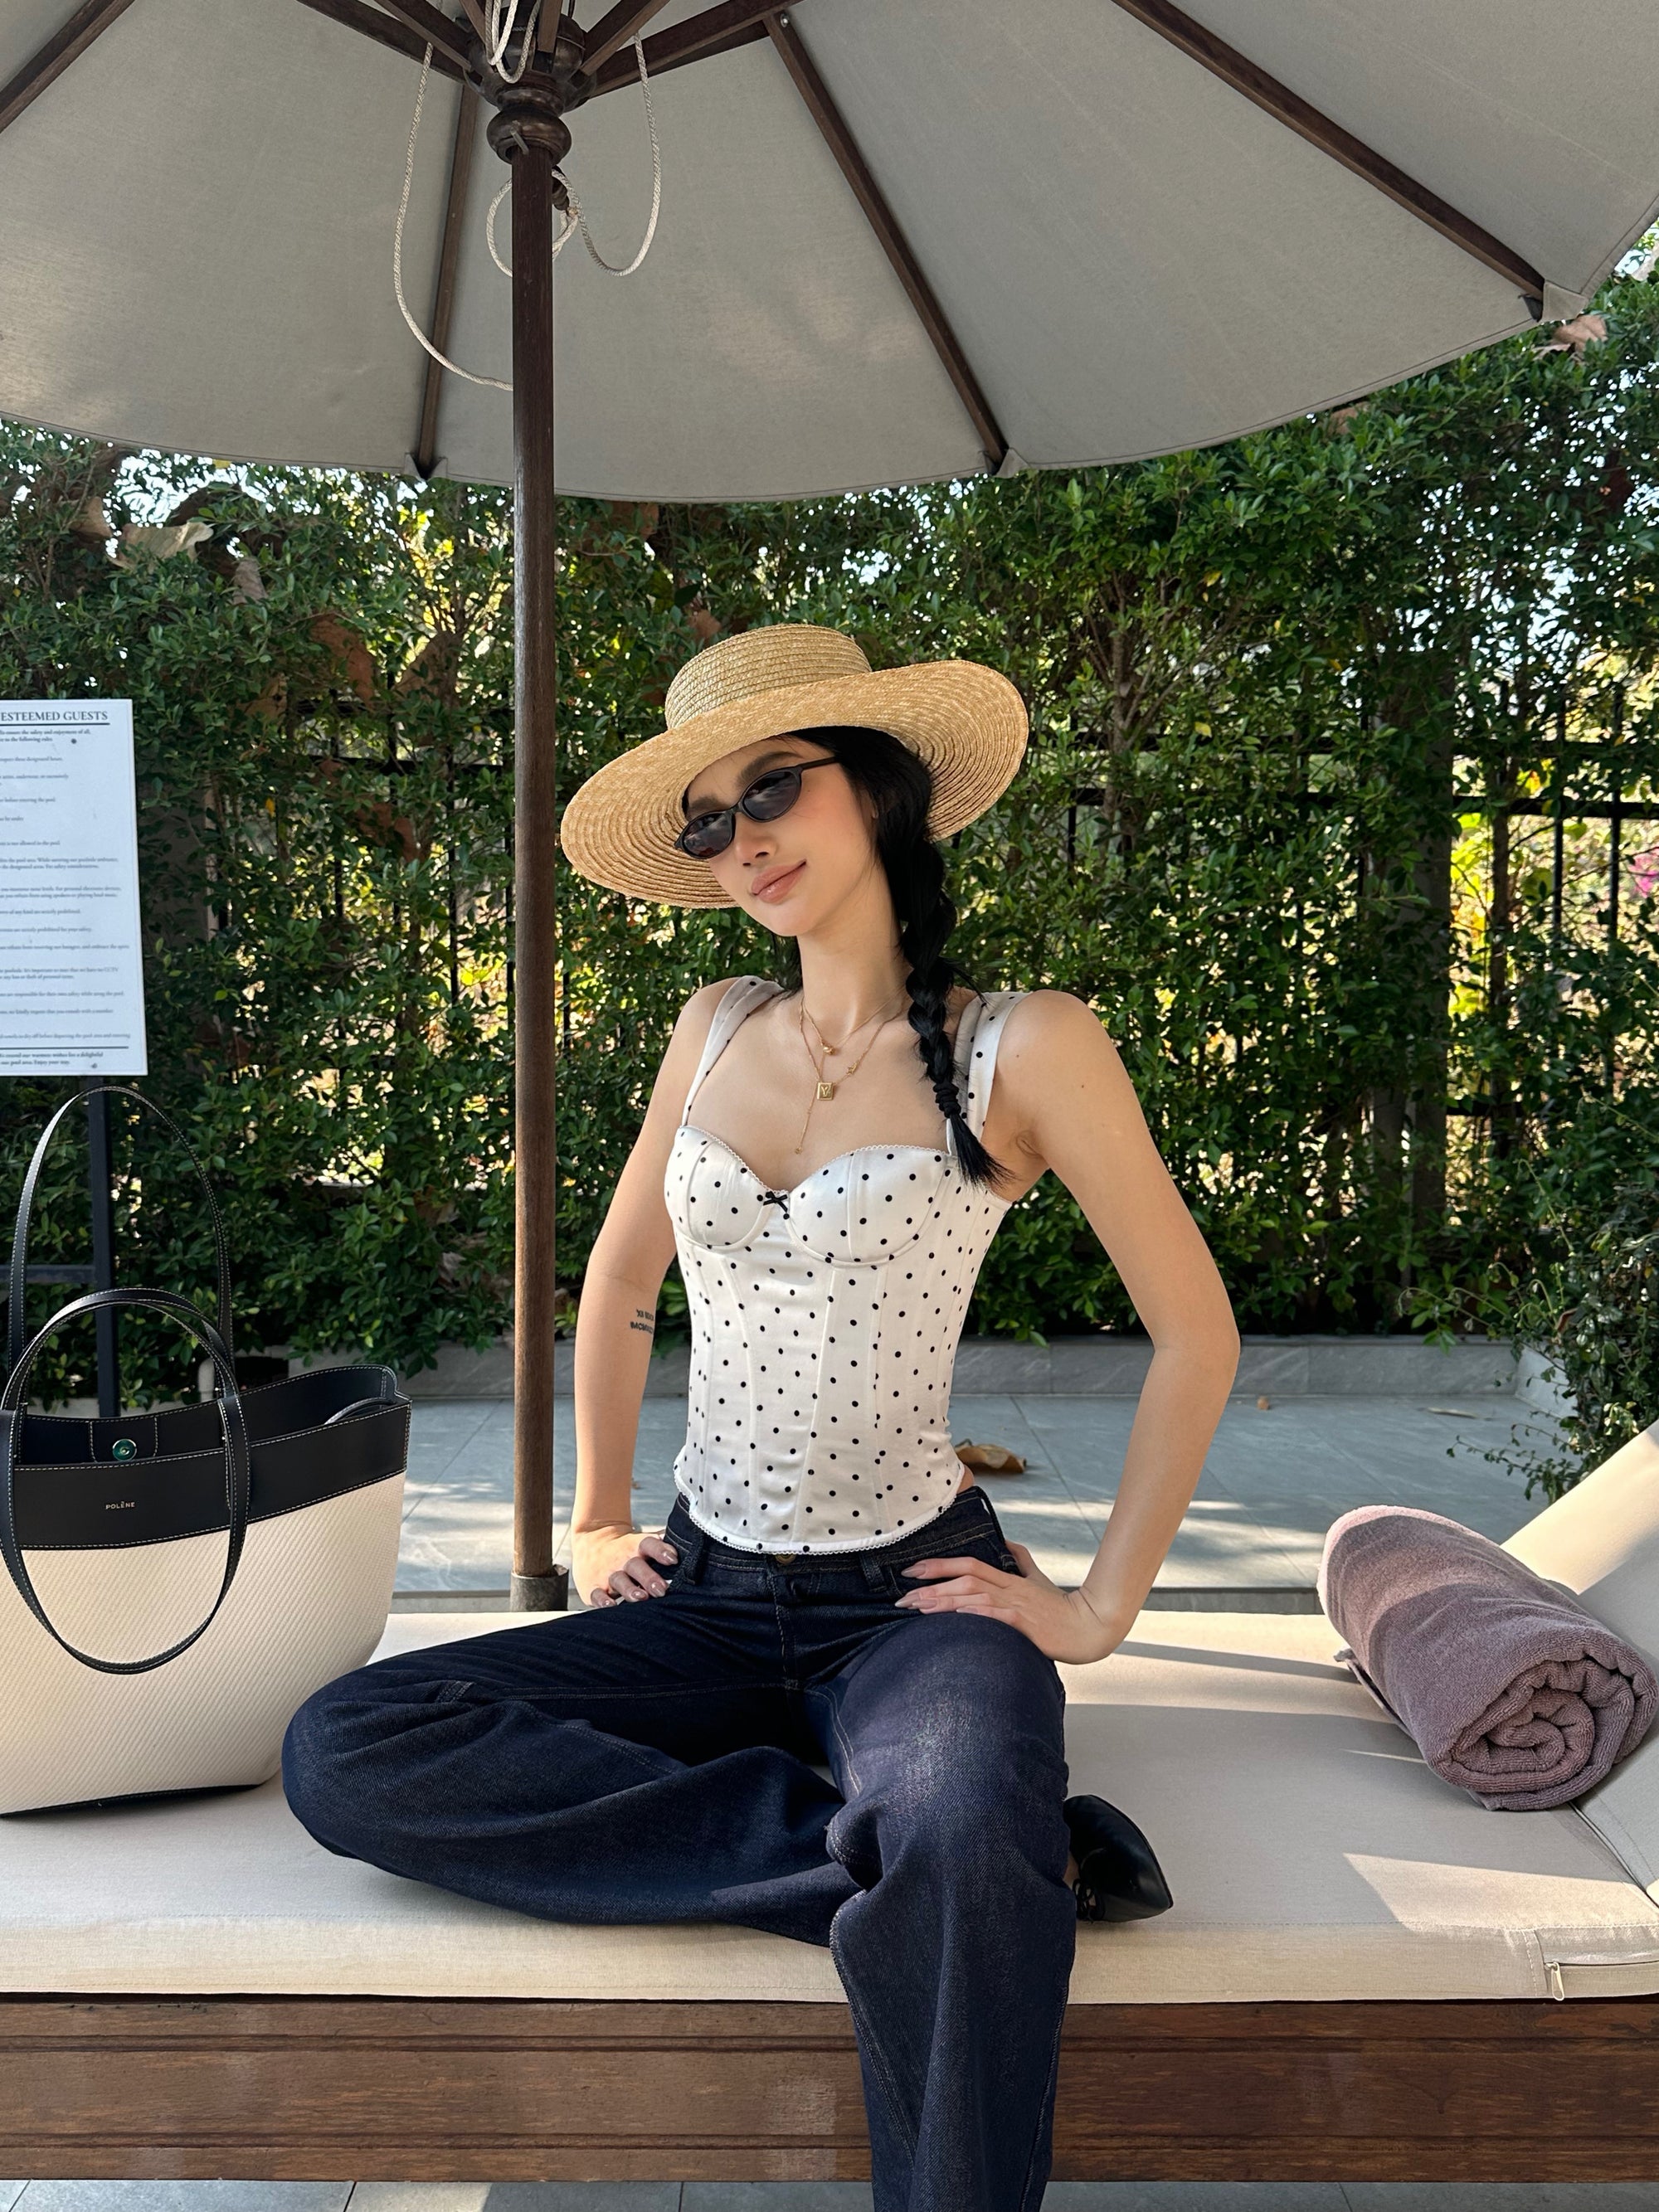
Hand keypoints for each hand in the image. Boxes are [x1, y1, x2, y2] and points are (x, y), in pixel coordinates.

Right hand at [573, 1524, 678, 1607]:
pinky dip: (602, 1600)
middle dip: (649, 1578)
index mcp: (636, 1547)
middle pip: (636, 1565)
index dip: (661, 1550)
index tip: (674, 1559)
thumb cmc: (627, 1550)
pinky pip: (596, 1594)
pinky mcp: (593, 1587)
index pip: (649, 1544)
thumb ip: (663, 1548)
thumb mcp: (641, 1544)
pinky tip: (610, 1607)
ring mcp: (607, 1573)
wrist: (591, 1543)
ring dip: (629, 1589)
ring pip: (618, 1580)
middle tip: (662, 1590)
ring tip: (641, 1598)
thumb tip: (694, 1547)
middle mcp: (623, 1559)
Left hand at [894, 1541, 1127, 1663]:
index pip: (969, 1564)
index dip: (938, 1565)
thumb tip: (1004, 1541)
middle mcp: (1009, 1589)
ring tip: (918, 1608)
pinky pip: (996, 1616)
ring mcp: (1017, 1606)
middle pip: (964, 1579)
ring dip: (944, 1601)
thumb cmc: (1061, 1607)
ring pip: (974, 1596)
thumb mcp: (1038, 1578)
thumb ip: (1019, 1559)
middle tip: (903, 1598)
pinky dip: (975, 1614)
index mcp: (1009, 1578)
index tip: (911, 1571)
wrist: (1089, 1628)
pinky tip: (956, 1617)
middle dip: (931, 1587)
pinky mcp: (1025, 1624)